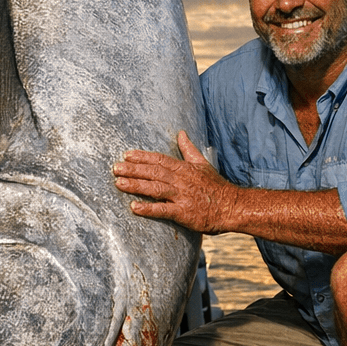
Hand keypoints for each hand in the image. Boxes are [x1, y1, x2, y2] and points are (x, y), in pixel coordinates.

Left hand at [113, 130, 239, 233]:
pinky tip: (134, 207)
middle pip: (153, 172)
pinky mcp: (183, 212)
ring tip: (118, 183)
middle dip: (133, 169)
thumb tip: (181, 133)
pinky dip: (148, 208)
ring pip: (154, 188)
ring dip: (136, 185)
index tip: (126, 154)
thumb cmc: (215, 186)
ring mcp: (181, 196)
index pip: (159, 159)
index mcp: (184, 168)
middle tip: (115, 168)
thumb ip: (189, 149)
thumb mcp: (203, 163)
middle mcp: (181, 180)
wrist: (231, 207)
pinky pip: (162, 210)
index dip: (142, 156)